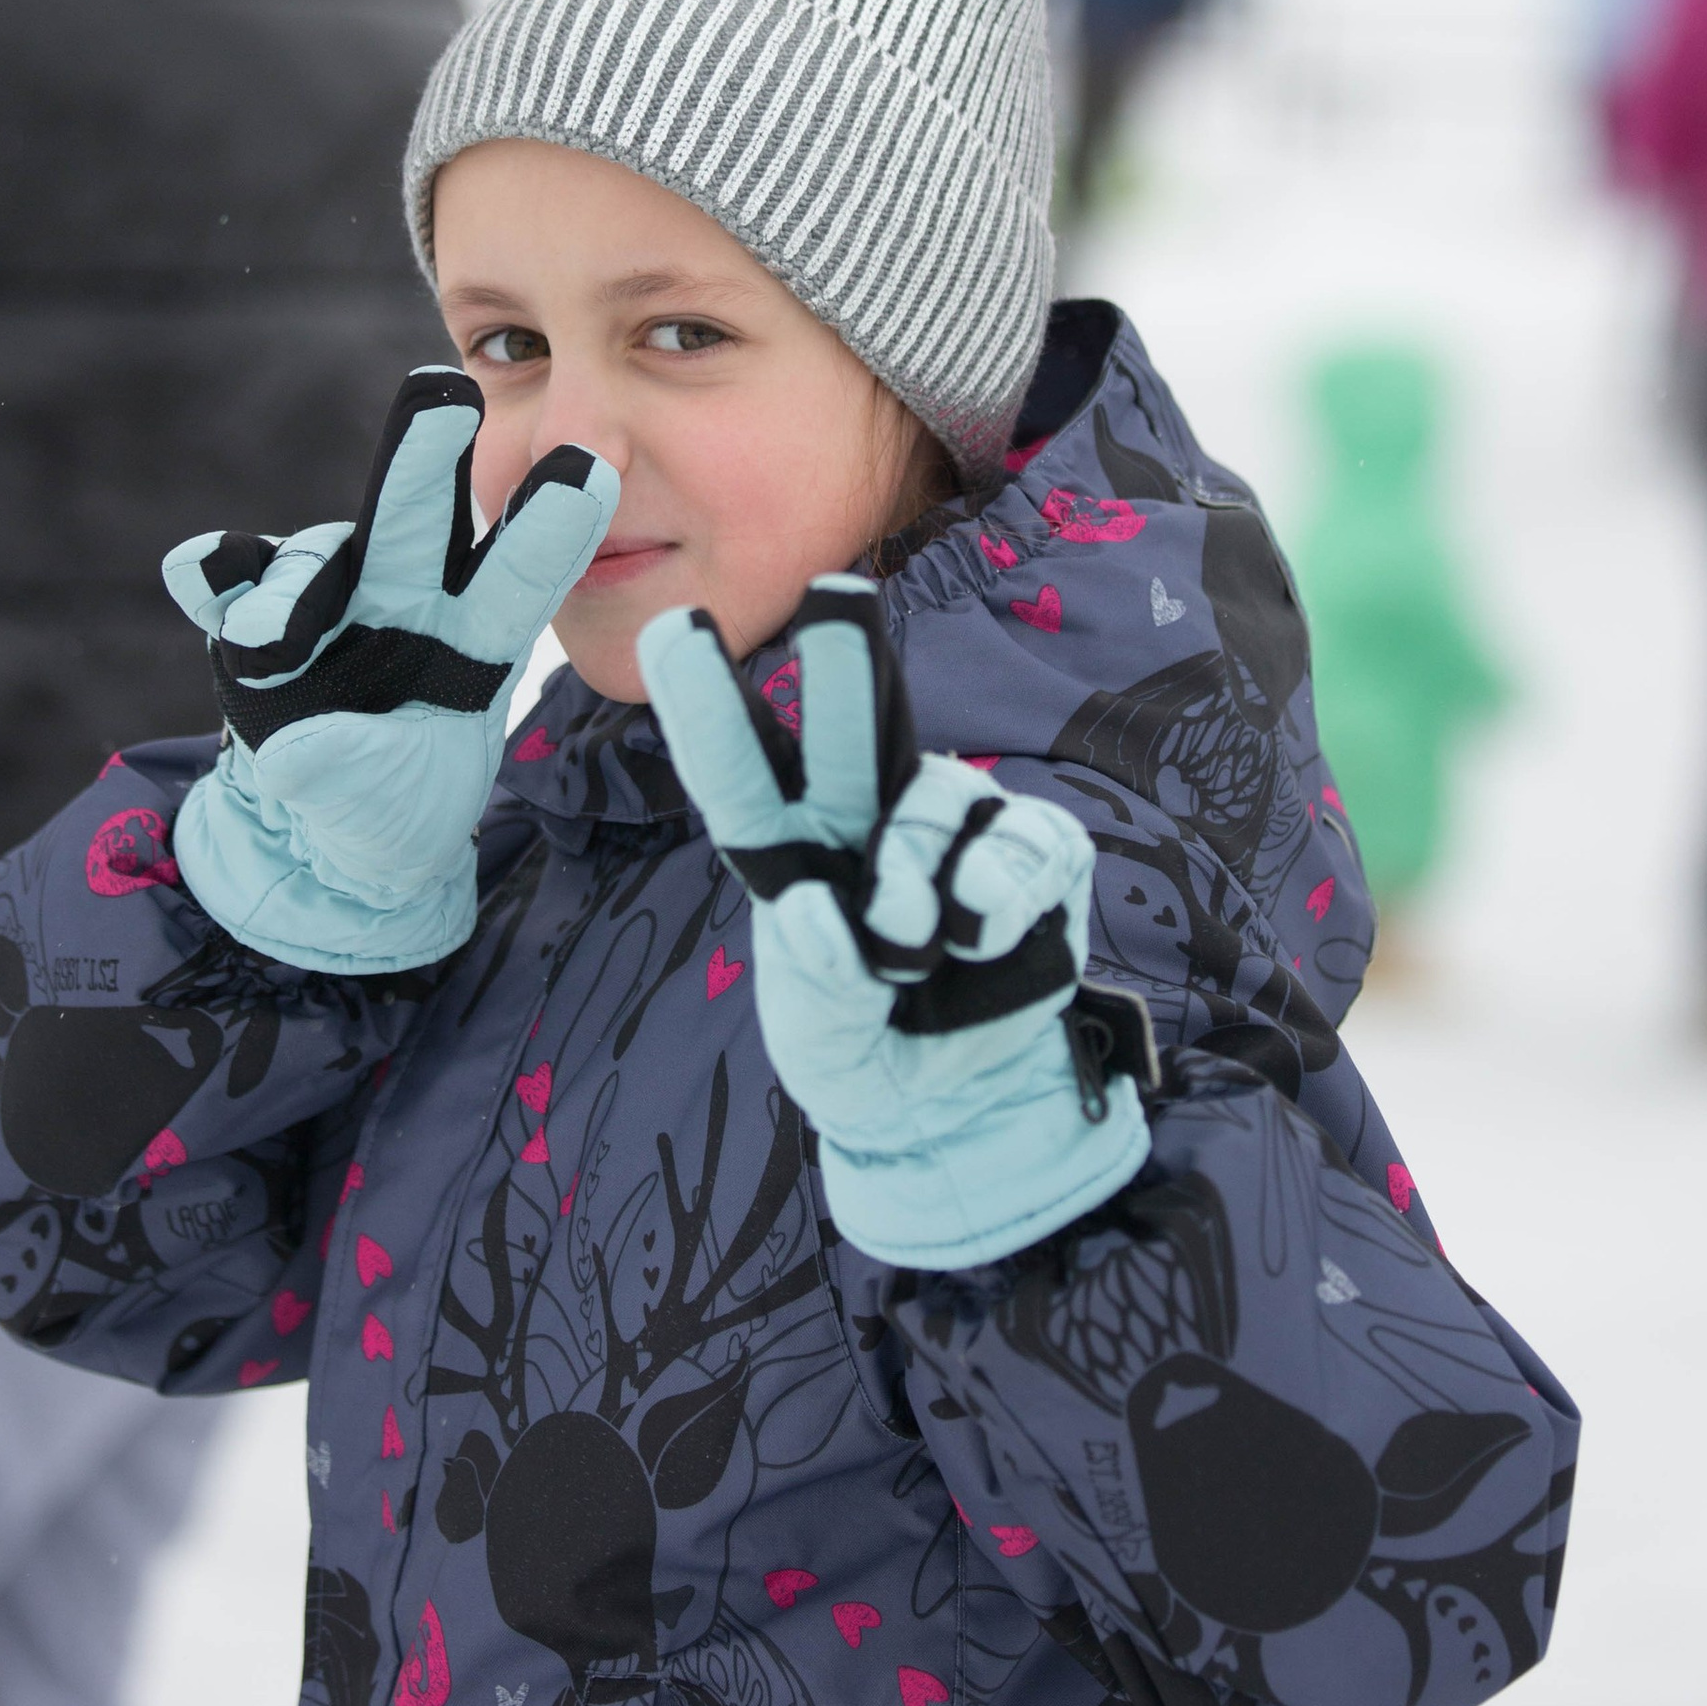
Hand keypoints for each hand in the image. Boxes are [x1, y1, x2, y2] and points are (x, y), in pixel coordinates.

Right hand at [163, 368, 615, 971]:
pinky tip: (201, 575)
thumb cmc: (389, 802)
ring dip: (294, 593)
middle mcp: (403, 597)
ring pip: (313, 560)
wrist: (312, 818)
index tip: (589, 470)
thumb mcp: (394, 806)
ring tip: (270, 647)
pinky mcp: (250, 614)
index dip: (548, 530)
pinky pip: (229, 579)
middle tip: (444, 391)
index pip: (516, 577)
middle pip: (415, 521)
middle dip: (425, 458)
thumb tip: (295, 746)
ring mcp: (325, 598)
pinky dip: (216, 575)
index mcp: (473, 638)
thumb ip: (352, 769)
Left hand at [638, 576, 1150, 1269]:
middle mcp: (869, 815)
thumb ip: (816, 984)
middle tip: (834, 599)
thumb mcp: (821, 1041)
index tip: (670, 632)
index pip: (743, 773)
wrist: (965, 1106)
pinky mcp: (1036, 852)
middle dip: (843, 665)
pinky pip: (1021, 846)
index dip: (709, 708)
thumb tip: (825, 912)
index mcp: (792, 849)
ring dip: (919, 883)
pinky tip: (985, 939)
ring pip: (936, 801)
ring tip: (915, 957)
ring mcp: (956, 825)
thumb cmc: (864, 1049)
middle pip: (851, 730)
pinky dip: (998, 898)